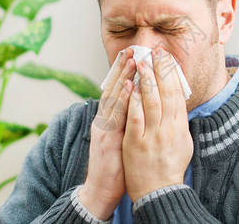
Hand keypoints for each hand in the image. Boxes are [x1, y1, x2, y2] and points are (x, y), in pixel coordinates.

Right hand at [79, 48, 135, 219]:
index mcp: (108, 120)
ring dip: (122, 77)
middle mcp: (104, 120)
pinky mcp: (106, 140)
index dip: (124, 73)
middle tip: (133, 49)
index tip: (133, 56)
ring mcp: (103, 129)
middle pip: (113, 89)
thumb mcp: (121, 138)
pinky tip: (127, 86)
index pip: (116, 92)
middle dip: (123, 68)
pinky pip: (115, 116)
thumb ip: (126, 121)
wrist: (101, 190)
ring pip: (113, 98)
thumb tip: (138, 106)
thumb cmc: (115, 165)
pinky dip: (120, 100)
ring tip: (132, 59)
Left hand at [122, 48, 193, 201]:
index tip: (167, 58)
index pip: (177, 94)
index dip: (172, 74)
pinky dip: (133, 101)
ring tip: (142, 62)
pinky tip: (130, 87)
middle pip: (166, 93)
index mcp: (180, 127)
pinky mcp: (137, 143)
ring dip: (146, 80)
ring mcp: (153, 136)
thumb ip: (179, 121)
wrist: (159, 191)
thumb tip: (178, 102)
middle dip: (160, 70)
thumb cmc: (170, 166)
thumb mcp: (182, 142)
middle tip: (155, 52)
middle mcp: (169, 129)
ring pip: (151, 102)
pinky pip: (135, 119)